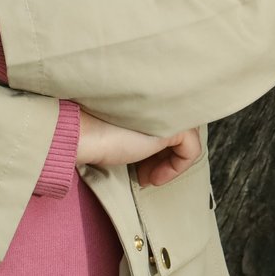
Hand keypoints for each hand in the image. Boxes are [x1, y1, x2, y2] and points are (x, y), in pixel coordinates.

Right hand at [76, 110, 201, 186]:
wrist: (83, 134)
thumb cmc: (96, 135)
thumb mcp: (127, 133)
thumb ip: (146, 133)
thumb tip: (163, 153)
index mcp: (153, 98)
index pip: (173, 122)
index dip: (161, 148)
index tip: (141, 167)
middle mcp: (165, 99)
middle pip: (181, 131)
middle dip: (165, 157)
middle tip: (144, 173)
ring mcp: (170, 111)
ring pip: (187, 141)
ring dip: (169, 165)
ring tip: (148, 176)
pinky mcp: (174, 126)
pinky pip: (191, 151)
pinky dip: (175, 169)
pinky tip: (154, 177)